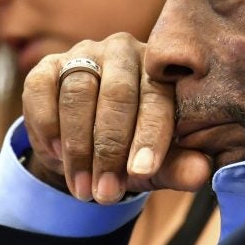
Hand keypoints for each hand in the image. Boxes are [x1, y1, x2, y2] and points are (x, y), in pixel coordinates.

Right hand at [22, 32, 211, 204]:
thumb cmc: (134, 145)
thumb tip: (202, 173)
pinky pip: (42, 89)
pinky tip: (55, 154)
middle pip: (117, 93)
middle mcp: (124, 51)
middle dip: (110, 149)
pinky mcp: (48, 65)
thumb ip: (180, 166)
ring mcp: (84, 54)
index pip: (157, 98)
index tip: (141, 173)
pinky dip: (47, 124)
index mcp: (160, 68)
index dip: (149, 136)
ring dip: (78, 146)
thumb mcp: (159, 161)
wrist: (89, 141)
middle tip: (106, 193)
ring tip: (82, 187)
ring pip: (79, 93)